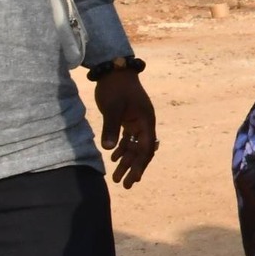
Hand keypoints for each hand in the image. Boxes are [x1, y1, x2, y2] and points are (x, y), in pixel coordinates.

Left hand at [94, 69, 156, 188]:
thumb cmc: (115, 88)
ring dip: (126, 161)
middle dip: (133, 168)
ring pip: (134, 146)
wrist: (115, 70)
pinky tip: (113, 158)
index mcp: (146, 122)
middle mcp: (144, 124)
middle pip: (141, 151)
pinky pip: (128, 138)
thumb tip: (108, 149)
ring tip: (117, 177)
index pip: (146, 149)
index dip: (140, 165)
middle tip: (125, 185)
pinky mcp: (127, 119)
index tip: (133, 179)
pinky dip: (122, 149)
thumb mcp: (113, 108)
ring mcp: (136, 121)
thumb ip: (111, 128)